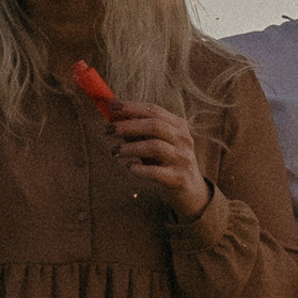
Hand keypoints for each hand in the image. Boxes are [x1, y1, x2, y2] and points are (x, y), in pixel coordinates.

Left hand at [102, 97, 207, 218]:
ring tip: (114, 150)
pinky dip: (140, 169)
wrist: (190, 191)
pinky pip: (156, 172)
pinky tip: (130, 167)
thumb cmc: (166, 162)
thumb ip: (138, 132)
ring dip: (130, 147)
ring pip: (155, 147)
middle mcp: (183, 140)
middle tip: (107, 129)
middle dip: (128, 126)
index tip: (111, 106)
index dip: (132, 107)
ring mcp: (183, 159)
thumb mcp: (155, 143)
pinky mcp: (179, 179)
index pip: (154, 111)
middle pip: (155, 126)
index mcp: (178, 126)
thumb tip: (113, 119)